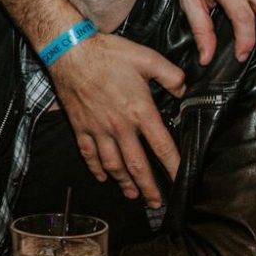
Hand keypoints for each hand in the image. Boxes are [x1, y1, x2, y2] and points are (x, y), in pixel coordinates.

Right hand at [46, 32, 185, 207]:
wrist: (70, 52)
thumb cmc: (109, 54)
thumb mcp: (147, 58)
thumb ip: (171, 76)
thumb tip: (185, 90)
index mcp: (140, 111)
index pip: (162, 147)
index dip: (174, 167)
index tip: (182, 181)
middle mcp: (120, 126)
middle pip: (137, 165)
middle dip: (149, 187)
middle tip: (157, 203)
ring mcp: (98, 129)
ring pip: (113, 165)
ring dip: (124, 183)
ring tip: (134, 195)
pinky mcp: (81, 127)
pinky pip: (89, 154)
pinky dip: (96, 169)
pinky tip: (103, 177)